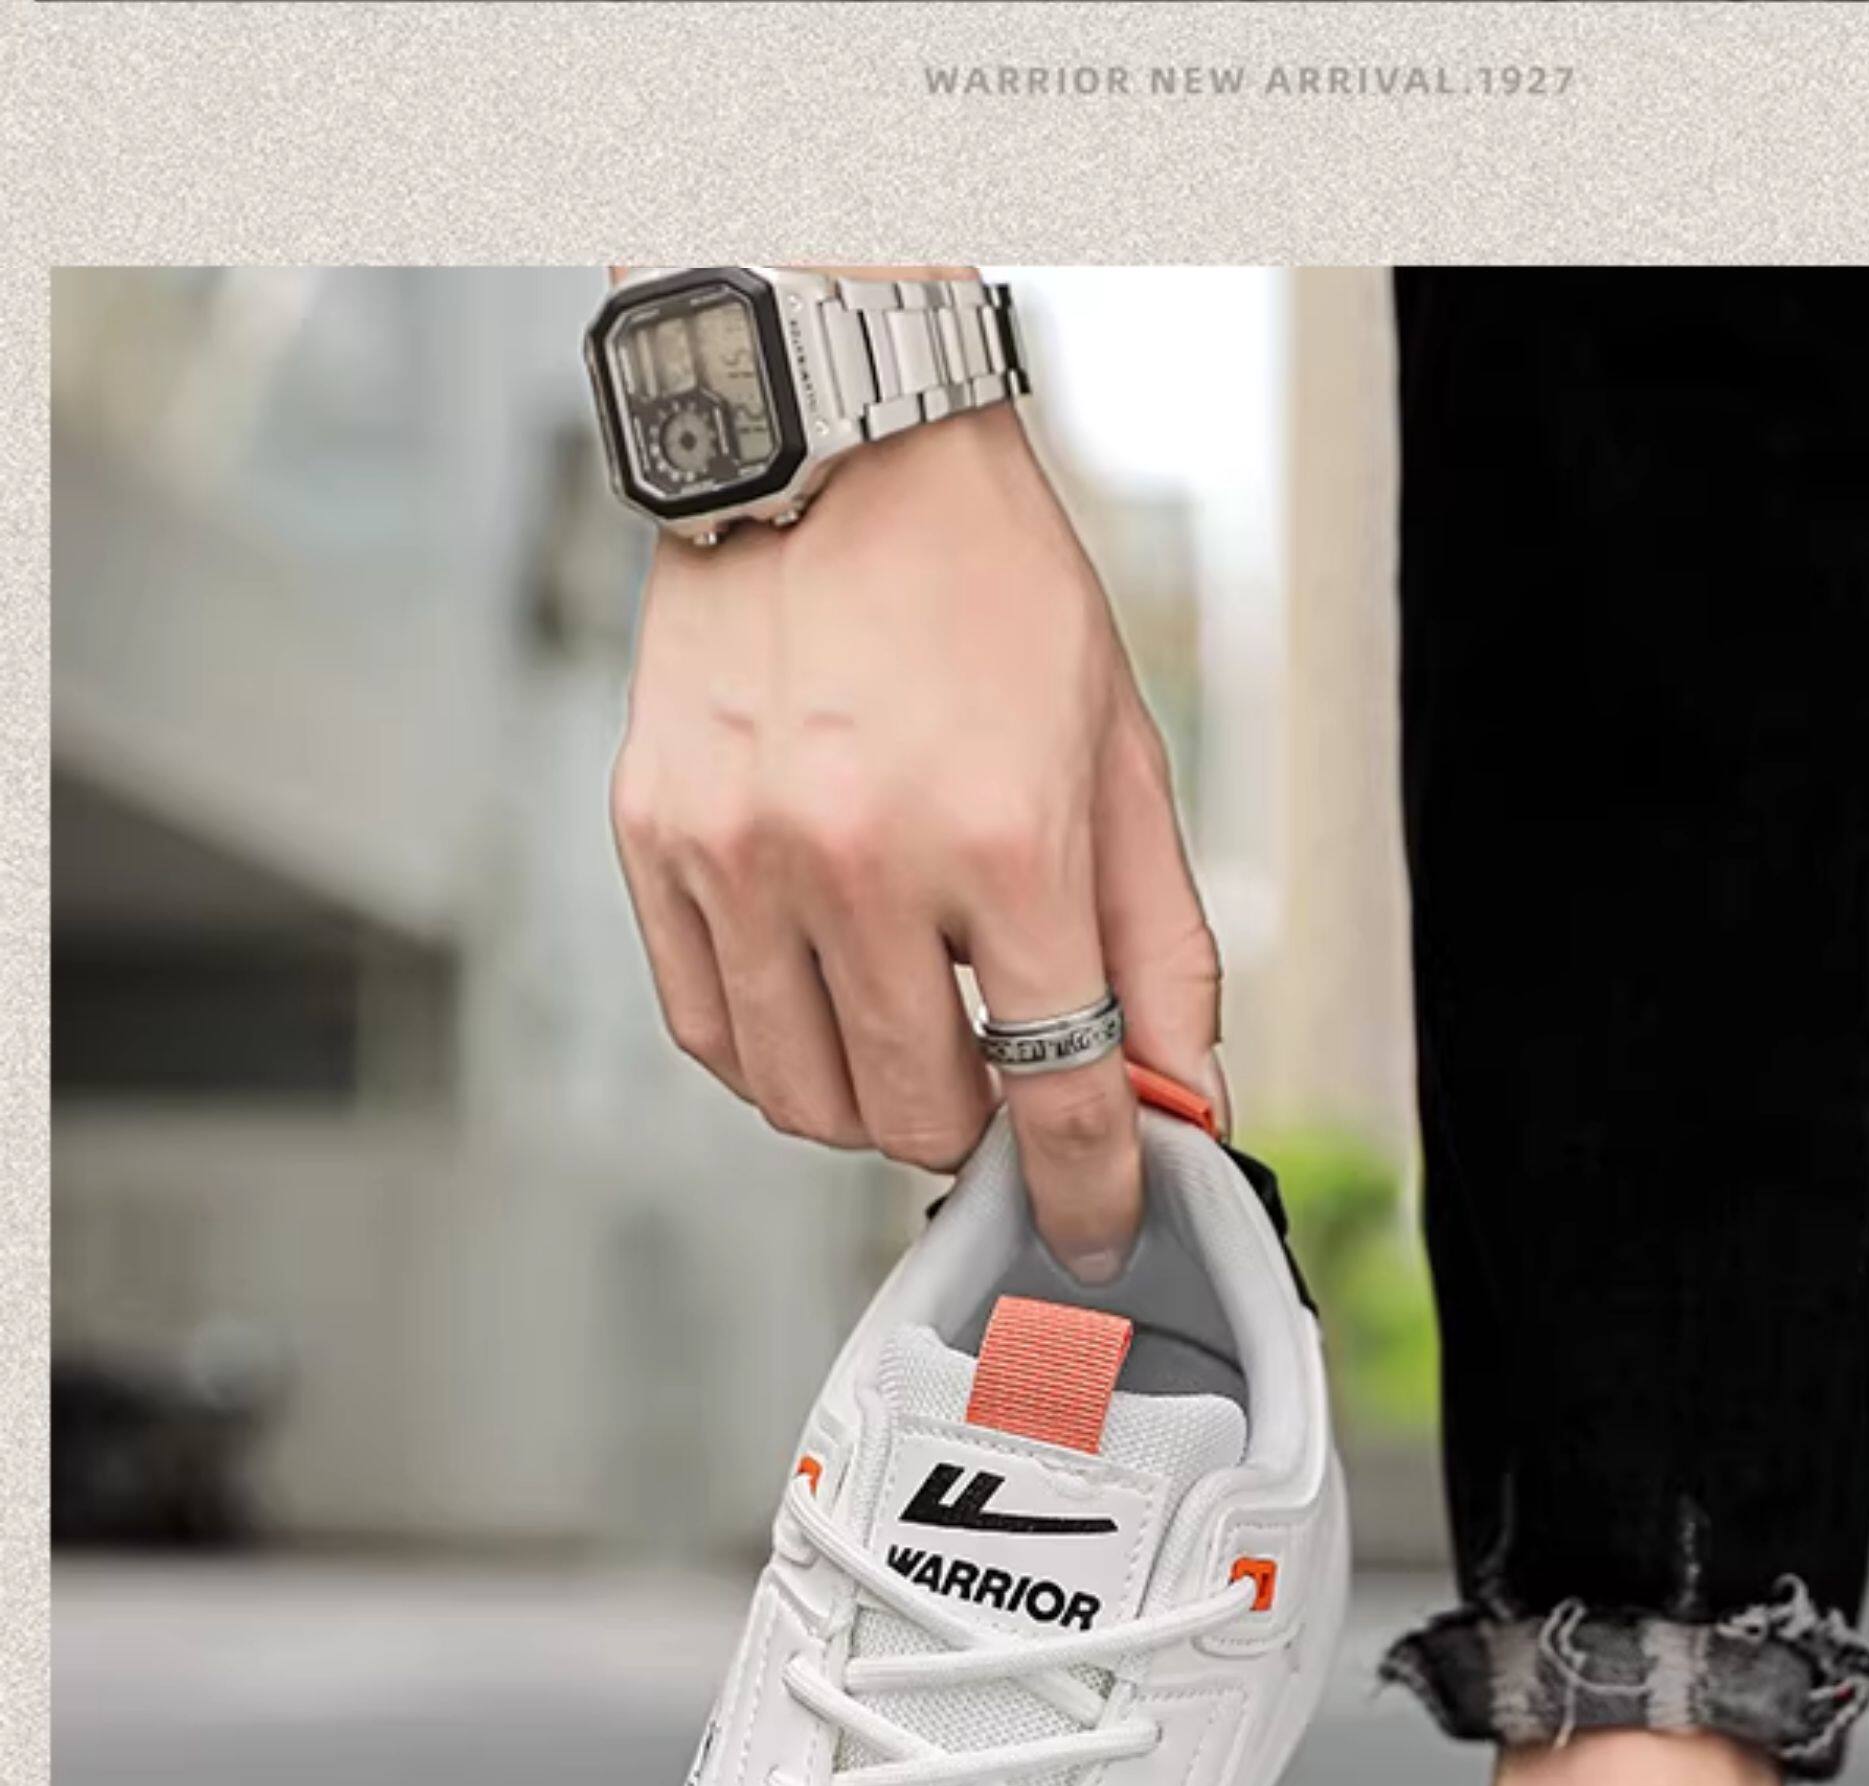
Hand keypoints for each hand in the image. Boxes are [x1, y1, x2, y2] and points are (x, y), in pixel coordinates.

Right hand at [611, 396, 1222, 1275]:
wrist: (834, 446)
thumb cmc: (989, 593)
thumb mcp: (1120, 759)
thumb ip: (1161, 949)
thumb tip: (1183, 1101)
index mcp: (1004, 837)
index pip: (1058, 1090)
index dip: (1091, 1188)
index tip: (1100, 1226)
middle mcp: (859, 856)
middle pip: (918, 1118)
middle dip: (974, 1128)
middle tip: (995, 1075)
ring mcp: (741, 853)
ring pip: (805, 1101)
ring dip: (871, 1100)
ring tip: (908, 1024)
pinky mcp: (655, 838)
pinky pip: (711, 1033)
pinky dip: (774, 1055)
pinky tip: (821, 1000)